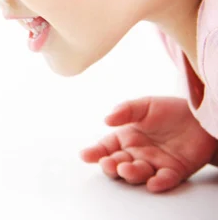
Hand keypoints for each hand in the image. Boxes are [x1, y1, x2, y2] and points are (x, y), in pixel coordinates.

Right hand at [81, 96, 217, 192]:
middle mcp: (137, 153)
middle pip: (118, 163)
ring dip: (131, 174)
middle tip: (108, 164)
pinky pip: (165, 180)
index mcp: (127, 137)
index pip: (106, 147)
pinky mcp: (174, 171)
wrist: (201, 117)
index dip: (95, 152)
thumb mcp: (145, 105)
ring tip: (126, 168)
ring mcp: (155, 163)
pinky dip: (159, 183)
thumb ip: (125, 110)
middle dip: (110, 166)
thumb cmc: (170, 110)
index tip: (86, 155)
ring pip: (138, 174)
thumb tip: (106, 119)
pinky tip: (153, 182)